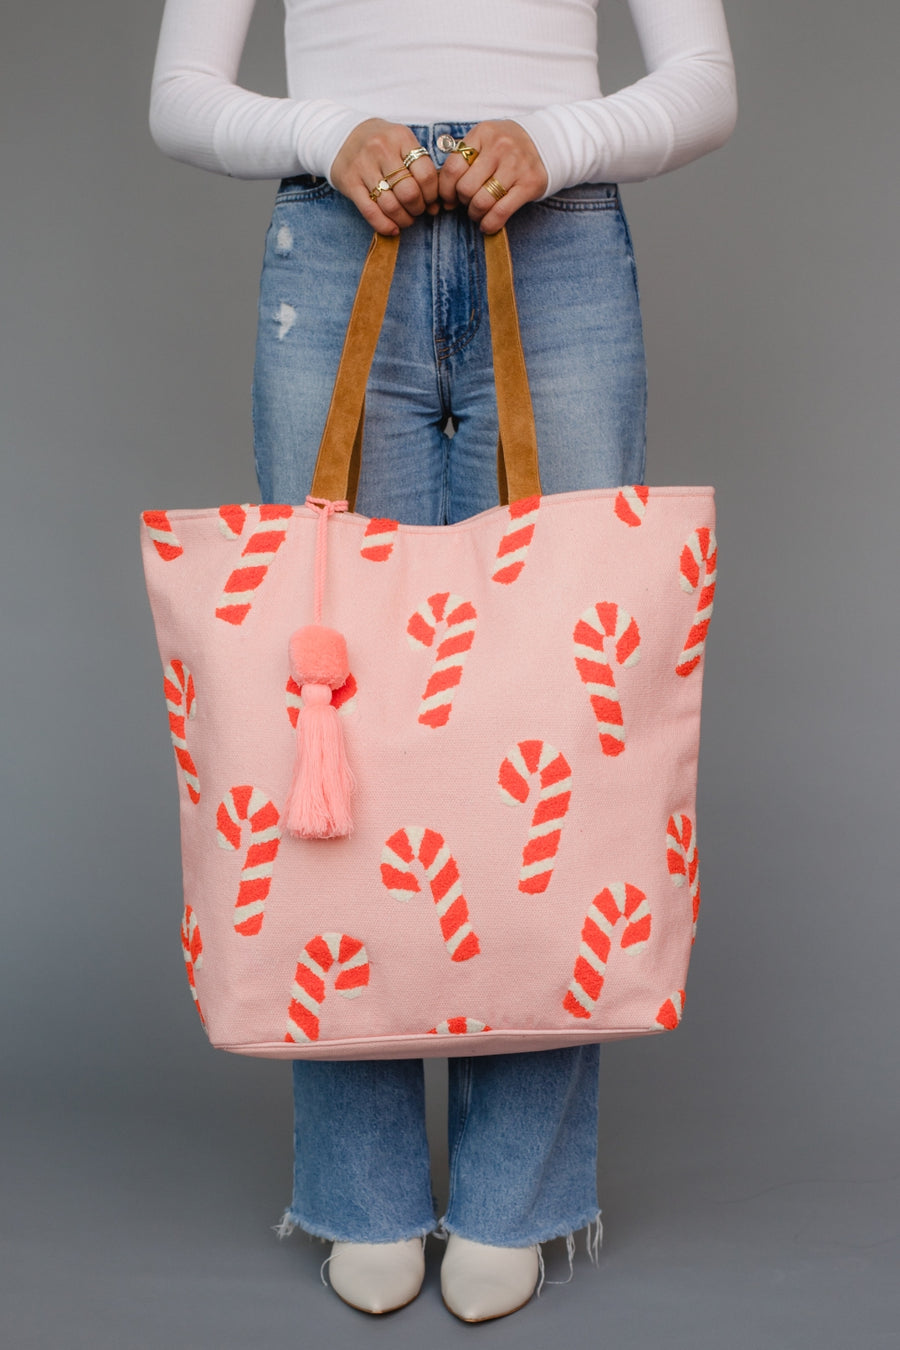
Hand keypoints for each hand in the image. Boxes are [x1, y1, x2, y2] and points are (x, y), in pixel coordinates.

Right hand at [331, 119, 439, 235]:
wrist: (342, 135)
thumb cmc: (381, 145)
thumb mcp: (402, 145)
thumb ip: (420, 170)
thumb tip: (435, 207)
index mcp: (401, 138)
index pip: (426, 175)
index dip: (432, 194)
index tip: (429, 200)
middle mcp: (382, 149)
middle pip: (409, 193)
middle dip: (418, 208)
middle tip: (417, 210)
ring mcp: (363, 166)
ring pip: (391, 205)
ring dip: (403, 219)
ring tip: (405, 219)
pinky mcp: (350, 182)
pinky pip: (370, 212)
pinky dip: (384, 225)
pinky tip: (393, 229)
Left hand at [438, 121, 547, 232]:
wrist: (545, 142)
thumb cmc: (506, 146)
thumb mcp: (483, 140)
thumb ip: (463, 160)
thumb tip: (444, 198)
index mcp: (483, 133)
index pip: (453, 168)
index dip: (446, 189)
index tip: (449, 197)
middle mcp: (499, 147)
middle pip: (466, 188)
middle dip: (463, 201)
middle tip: (468, 201)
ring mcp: (516, 166)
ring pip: (482, 202)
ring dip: (475, 213)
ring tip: (478, 212)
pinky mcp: (529, 184)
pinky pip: (501, 212)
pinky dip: (489, 224)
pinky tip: (487, 224)